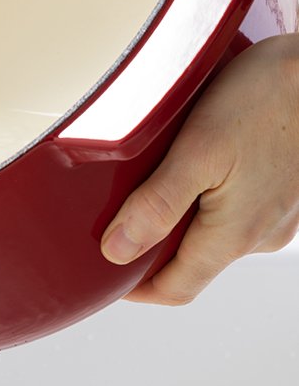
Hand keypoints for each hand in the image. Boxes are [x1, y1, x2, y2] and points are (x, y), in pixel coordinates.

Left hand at [101, 33, 298, 303]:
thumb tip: (116, 251)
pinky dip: (208, 198)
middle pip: (193, 262)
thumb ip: (156, 204)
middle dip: (153, 248)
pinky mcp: (285, 190)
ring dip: (181, 219)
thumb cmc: (266, 97)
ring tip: (150, 183)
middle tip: (115, 219)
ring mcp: (278, 214)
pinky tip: (195, 163)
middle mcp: (261, 235)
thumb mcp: (197, 149)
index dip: (136, 288)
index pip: (176, 288)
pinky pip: (238, 208)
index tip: (105, 273)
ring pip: (216, 233)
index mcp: (235, 235)